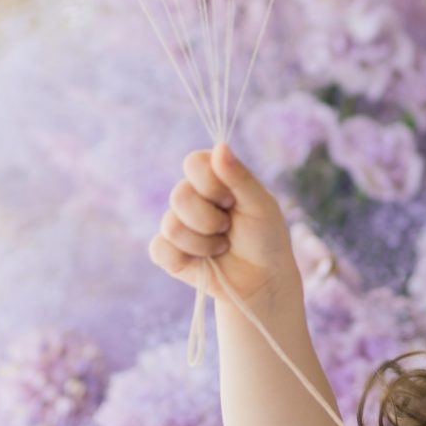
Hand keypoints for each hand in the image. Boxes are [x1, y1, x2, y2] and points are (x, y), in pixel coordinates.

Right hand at [150, 144, 297, 308]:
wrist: (262, 280)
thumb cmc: (266, 237)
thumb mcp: (260, 205)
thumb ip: (239, 177)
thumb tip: (219, 146)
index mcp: (212, 177)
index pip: (193, 163)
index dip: (211, 184)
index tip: (232, 201)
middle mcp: (191, 196)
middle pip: (179, 196)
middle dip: (210, 219)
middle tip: (229, 228)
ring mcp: (177, 223)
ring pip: (171, 226)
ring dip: (204, 243)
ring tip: (221, 246)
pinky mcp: (169, 252)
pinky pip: (159, 249)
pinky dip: (185, 258)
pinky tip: (204, 261)